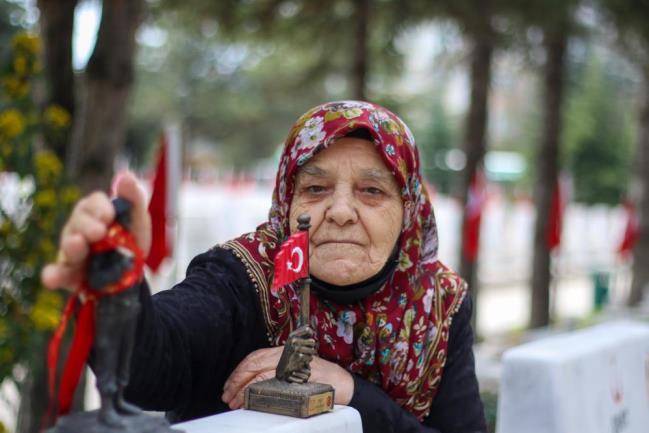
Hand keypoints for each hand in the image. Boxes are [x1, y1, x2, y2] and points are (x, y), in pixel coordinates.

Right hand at [41, 172, 150, 291]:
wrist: (132, 273)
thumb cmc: (131, 239)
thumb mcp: (138, 219)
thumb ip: (134, 198)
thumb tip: (127, 175)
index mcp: (95, 212)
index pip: (92, 204)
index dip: (99, 208)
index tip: (109, 216)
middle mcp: (79, 229)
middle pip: (77, 222)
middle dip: (87, 226)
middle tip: (99, 232)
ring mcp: (72, 251)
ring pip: (67, 246)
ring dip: (71, 246)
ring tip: (78, 245)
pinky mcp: (69, 274)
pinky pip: (58, 274)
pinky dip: (53, 275)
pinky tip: (51, 278)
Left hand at [221, 347, 354, 409]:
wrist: (345, 384)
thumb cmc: (321, 378)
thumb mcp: (297, 369)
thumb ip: (278, 371)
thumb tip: (251, 384)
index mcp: (286, 351)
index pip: (256, 357)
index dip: (240, 371)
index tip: (229, 385)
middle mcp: (289, 355)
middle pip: (255, 363)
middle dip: (237, 380)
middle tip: (227, 395)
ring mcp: (294, 366)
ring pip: (261, 373)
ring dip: (245, 388)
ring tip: (236, 401)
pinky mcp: (300, 379)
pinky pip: (275, 384)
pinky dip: (260, 392)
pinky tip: (253, 401)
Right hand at [276, 325, 315, 382]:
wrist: (283, 367)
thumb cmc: (290, 353)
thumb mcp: (293, 341)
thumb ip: (301, 334)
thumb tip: (310, 326)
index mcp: (292, 335)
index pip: (307, 329)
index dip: (311, 333)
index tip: (311, 336)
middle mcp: (293, 340)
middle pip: (312, 341)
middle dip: (312, 347)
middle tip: (308, 350)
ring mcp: (296, 348)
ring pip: (312, 350)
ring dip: (311, 354)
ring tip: (305, 355)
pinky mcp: (298, 356)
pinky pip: (310, 357)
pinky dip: (308, 360)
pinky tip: (304, 360)